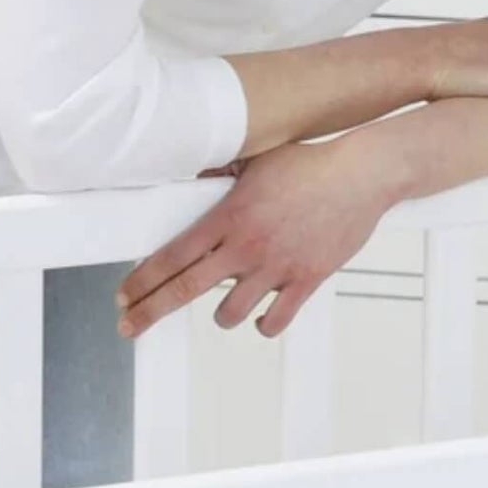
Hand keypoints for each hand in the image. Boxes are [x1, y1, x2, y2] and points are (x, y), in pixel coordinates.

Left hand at [117, 137, 400, 338]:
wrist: (363, 174)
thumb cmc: (313, 162)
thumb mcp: (258, 160)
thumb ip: (223, 172)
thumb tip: (198, 173)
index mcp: (230, 216)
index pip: (171, 255)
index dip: (141, 280)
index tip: (124, 296)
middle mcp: (247, 246)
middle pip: (185, 289)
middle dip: (150, 312)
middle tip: (129, 327)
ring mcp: (277, 266)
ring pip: (229, 312)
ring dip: (219, 315)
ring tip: (222, 309)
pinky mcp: (307, 279)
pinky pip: (276, 319)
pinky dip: (264, 324)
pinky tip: (260, 317)